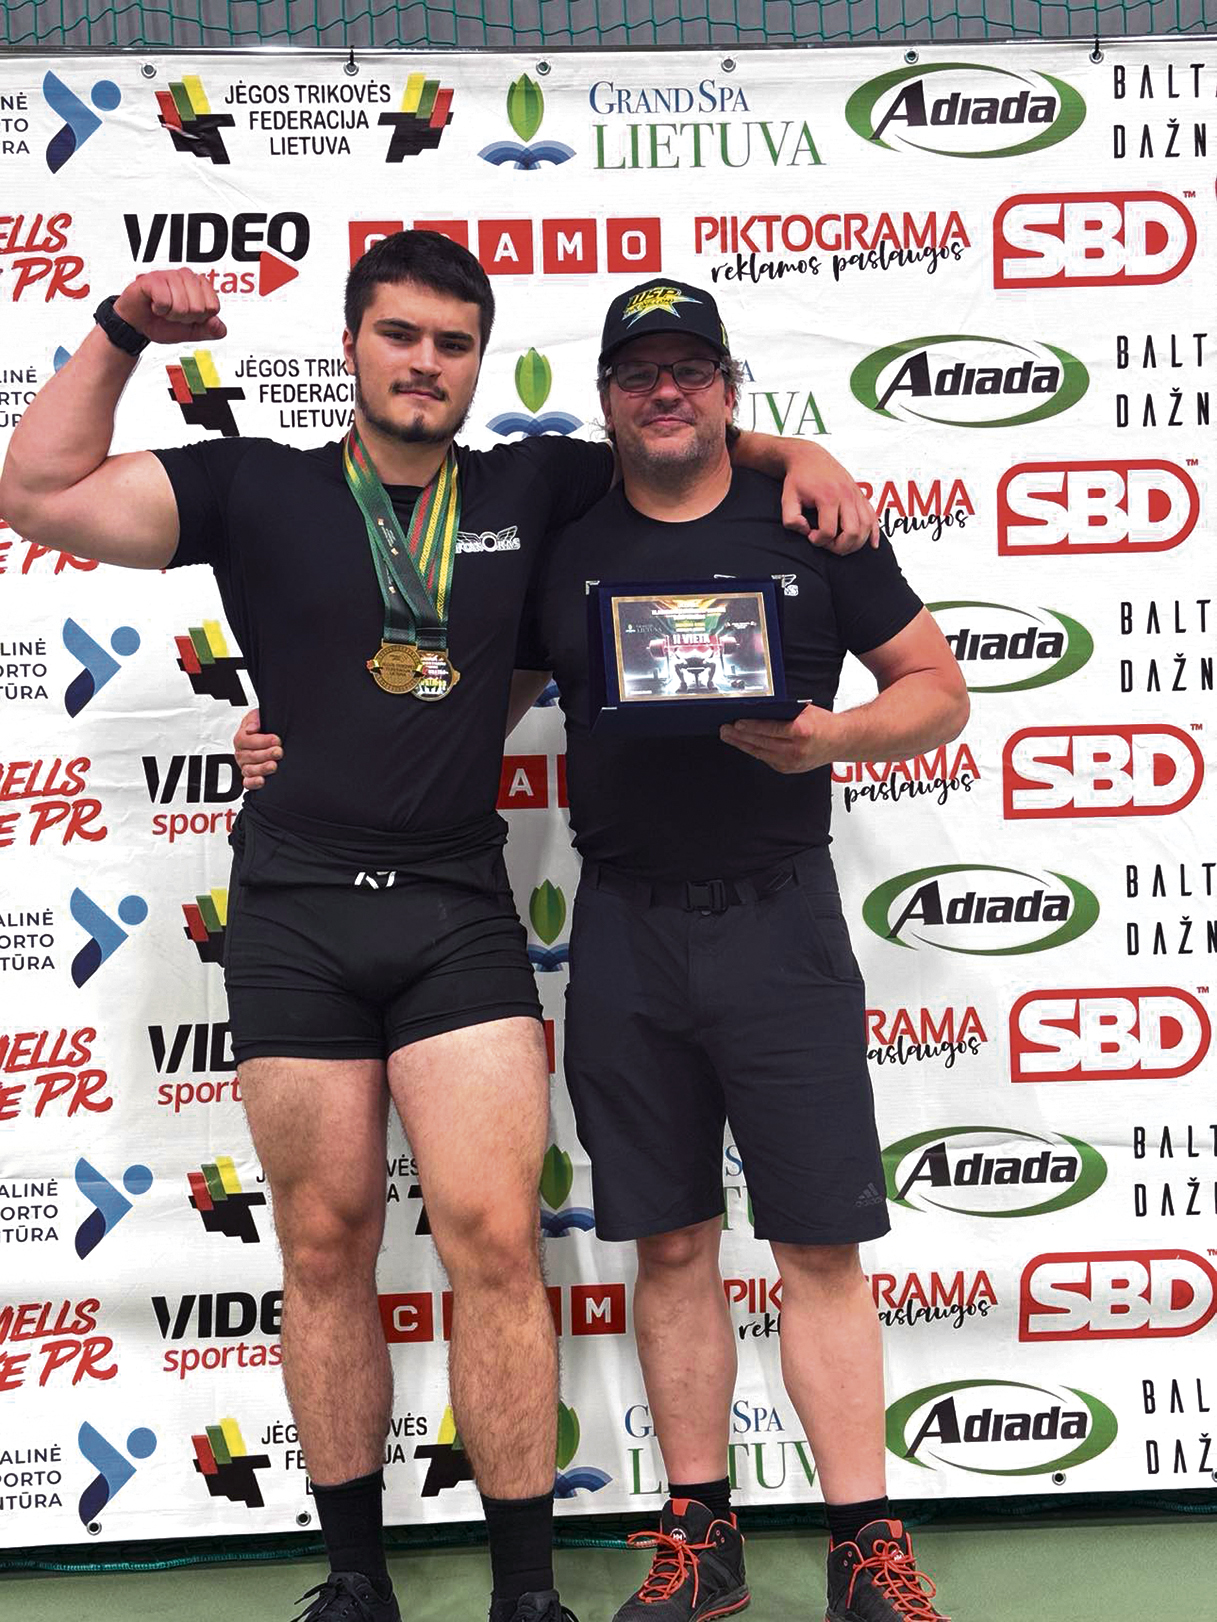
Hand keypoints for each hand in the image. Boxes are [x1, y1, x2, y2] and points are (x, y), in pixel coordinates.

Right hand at [113, 269, 226, 345]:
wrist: (138, 325)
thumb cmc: (163, 323)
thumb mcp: (192, 332)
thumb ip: (211, 331)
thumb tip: (219, 325)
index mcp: (200, 287)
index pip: (213, 307)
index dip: (200, 319)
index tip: (188, 317)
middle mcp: (187, 277)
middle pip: (198, 308)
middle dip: (184, 318)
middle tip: (172, 313)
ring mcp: (170, 275)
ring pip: (181, 304)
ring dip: (170, 314)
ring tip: (162, 309)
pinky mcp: (153, 278)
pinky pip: (164, 300)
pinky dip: (158, 309)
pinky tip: (154, 304)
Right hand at [234, 707, 281, 789]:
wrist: (273, 736)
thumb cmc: (264, 726)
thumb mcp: (259, 716)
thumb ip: (255, 719)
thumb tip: (251, 729)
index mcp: (241, 738)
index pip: (246, 740)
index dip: (262, 741)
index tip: (276, 740)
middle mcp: (242, 753)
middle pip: (249, 756)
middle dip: (266, 754)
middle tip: (278, 752)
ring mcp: (246, 766)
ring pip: (249, 770)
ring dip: (262, 768)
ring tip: (274, 765)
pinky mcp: (251, 777)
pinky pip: (247, 783)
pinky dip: (253, 783)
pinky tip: (262, 781)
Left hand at [720, 704, 838, 773]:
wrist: (840, 741)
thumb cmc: (823, 723)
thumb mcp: (804, 711)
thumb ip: (783, 711)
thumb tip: (758, 708)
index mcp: (800, 731)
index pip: (769, 729)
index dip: (750, 727)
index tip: (737, 723)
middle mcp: (796, 749)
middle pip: (761, 743)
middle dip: (740, 736)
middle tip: (725, 730)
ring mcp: (792, 762)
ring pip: (761, 753)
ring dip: (742, 745)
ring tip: (729, 737)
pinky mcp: (789, 768)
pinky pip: (766, 759)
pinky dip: (754, 751)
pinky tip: (744, 745)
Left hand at [779, 444, 878, 552]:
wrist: (810, 457)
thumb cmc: (799, 478)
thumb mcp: (787, 498)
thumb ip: (791, 519)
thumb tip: (806, 531)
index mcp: (828, 496)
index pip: (828, 531)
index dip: (818, 541)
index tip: (810, 536)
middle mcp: (846, 495)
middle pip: (852, 532)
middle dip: (840, 547)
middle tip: (827, 544)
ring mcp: (856, 495)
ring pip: (866, 527)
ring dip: (855, 544)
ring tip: (840, 545)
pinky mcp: (861, 495)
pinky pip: (873, 517)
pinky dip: (875, 533)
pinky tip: (872, 544)